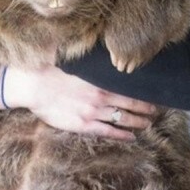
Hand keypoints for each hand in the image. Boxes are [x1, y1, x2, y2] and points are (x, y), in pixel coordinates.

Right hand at [3, 62, 156, 140]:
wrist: (33, 85)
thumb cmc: (53, 70)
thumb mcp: (78, 62)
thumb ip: (95, 63)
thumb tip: (106, 52)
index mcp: (101, 81)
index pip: (129, 88)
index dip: (143, 93)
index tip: (153, 95)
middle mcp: (101, 97)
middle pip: (130, 104)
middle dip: (145, 109)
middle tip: (156, 111)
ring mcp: (93, 113)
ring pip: (122, 119)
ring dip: (137, 122)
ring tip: (147, 124)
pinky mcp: (83, 125)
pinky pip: (107, 132)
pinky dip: (121, 135)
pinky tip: (131, 137)